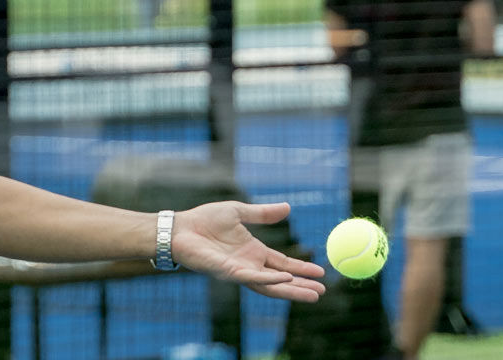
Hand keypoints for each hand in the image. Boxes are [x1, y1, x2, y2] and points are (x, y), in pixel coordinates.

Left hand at [171, 201, 326, 301]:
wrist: (179, 228)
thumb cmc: (204, 221)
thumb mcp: (239, 212)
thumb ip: (263, 214)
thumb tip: (288, 208)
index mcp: (253, 252)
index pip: (283, 263)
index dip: (301, 268)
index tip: (322, 271)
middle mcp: (249, 265)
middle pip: (281, 279)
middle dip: (302, 285)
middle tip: (323, 291)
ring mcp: (239, 271)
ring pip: (270, 284)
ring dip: (292, 289)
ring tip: (313, 295)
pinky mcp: (227, 272)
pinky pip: (252, 277)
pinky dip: (270, 278)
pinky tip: (286, 278)